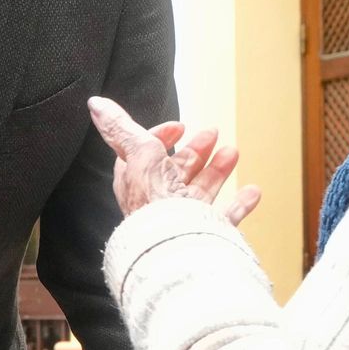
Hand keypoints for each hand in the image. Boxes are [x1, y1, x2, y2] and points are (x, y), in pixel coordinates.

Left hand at [88, 97, 261, 224]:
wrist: (176, 245)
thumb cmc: (154, 201)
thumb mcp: (137, 153)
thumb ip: (120, 129)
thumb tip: (96, 105)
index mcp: (140, 182)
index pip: (145, 155)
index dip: (160, 136)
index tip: (179, 126)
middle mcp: (159, 201)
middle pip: (177, 171)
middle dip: (195, 150)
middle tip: (212, 133)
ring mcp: (184, 219)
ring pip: (202, 191)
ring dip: (218, 170)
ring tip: (232, 152)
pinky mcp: (206, 234)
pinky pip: (225, 218)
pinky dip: (240, 204)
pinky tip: (252, 191)